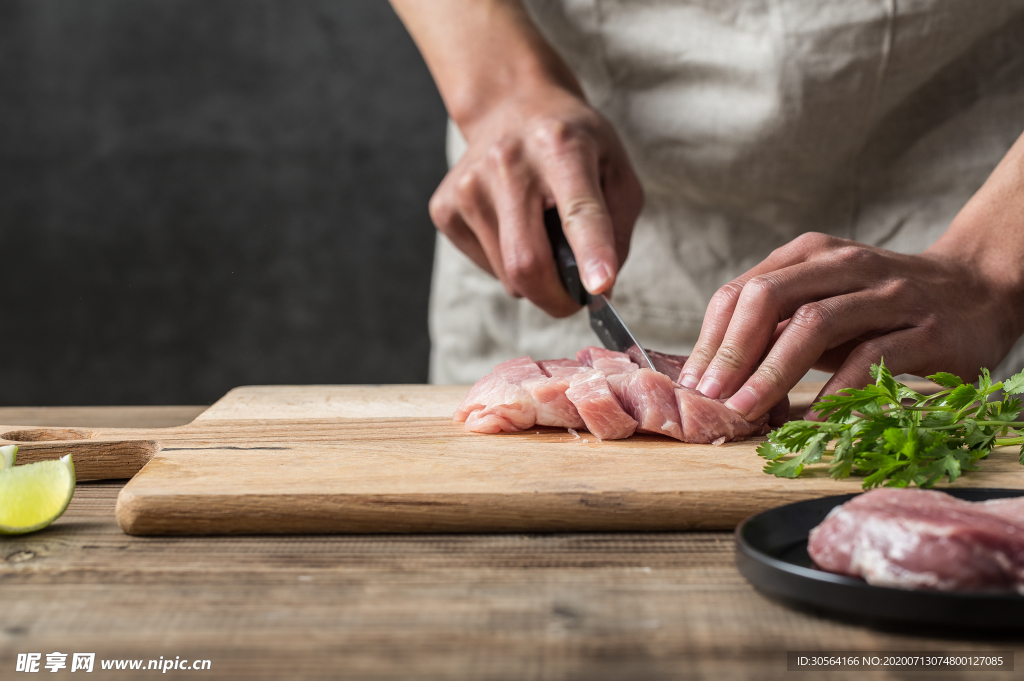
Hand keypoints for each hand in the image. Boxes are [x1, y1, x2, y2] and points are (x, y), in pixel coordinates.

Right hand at [428, 86, 642, 316]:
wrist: (511, 105)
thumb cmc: (571, 143)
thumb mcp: (615, 170)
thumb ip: (616, 229)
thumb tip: (598, 289)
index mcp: (561, 147)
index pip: (578, 210)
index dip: (591, 253)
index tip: (599, 287)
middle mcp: (507, 163)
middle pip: (527, 261)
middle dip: (556, 298)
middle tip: (575, 298)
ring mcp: (468, 186)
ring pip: (507, 274)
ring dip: (533, 276)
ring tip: (542, 234)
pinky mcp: (444, 208)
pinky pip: (486, 267)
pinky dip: (507, 264)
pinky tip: (513, 227)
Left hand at [678, 233, 1023, 420]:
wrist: (975, 291)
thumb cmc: (878, 308)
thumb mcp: (820, 307)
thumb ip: (773, 329)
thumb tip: (714, 376)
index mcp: (808, 255)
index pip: (740, 292)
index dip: (710, 340)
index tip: (691, 385)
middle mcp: (843, 265)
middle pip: (768, 299)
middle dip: (732, 354)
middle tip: (710, 400)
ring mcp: (886, 294)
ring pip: (814, 325)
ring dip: (772, 373)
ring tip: (746, 413)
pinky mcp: (925, 330)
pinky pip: (870, 359)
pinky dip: (835, 393)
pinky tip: (811, 423)